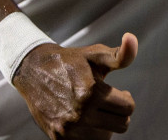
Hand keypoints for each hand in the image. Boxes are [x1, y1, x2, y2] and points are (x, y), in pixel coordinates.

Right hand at [13, 33, 136, 137]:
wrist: (34, 71)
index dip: (127, 99)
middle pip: (121, 125)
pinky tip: (87, 121)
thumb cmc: (71, 62)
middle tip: (110, 103)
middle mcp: (79, 113)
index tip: (120, 93)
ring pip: (105, 138)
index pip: (128, 108)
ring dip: (106, 126)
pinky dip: (91, 134)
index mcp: (91, 92)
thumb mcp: (97, 54)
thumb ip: (121, 53)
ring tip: (98, 111)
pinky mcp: (57, 137)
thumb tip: (132, 37)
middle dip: (119, 113)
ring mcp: (67, 128)